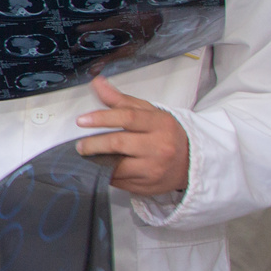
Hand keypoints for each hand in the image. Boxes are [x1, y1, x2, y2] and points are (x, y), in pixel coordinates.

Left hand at [75, 76, 190, 196]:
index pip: (128, 118)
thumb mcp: (148, 113)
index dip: (102, 118)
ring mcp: (153, 169)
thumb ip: (120, 100)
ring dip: (96, 161)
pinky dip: (105, 174)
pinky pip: (118, 181)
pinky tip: (100, 167)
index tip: (82, 120)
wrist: (190, 162)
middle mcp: (159, 147)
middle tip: (81, 145)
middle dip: (93, 144)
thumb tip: (97, 83)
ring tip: (88, 156)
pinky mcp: (146, 186)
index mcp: (160, 124)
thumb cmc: (164, 134)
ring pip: (116, 166)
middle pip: (119, 143)